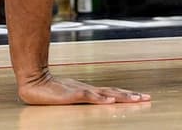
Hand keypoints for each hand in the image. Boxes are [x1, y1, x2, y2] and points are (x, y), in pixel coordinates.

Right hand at [18, 70, 150, 104]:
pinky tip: (109, 101)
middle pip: (114, 91)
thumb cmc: (50, 89)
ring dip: (121, 96)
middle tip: (147, 98)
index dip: (127, 94)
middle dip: (131, 95)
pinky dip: (100, 98)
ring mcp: (81, 90)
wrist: (34, 81)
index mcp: (89, 90)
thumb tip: (99, 100)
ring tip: (135, 99)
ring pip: (106, 93)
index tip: (142, 96)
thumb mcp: (70, 95)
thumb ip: (82, 98)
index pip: (113, 92)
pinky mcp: (72, 94)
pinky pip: (88, 97)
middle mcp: (89, 89)